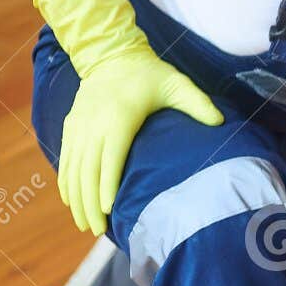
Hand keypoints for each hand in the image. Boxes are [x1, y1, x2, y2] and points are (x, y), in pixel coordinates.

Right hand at [57, 46, 220, 234]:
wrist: (112, 55)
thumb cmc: (150, 75)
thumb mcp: (177, 84)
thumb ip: (197, 103)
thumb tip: (220, 122)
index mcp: (119, 117)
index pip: (111, 156)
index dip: (107, 184)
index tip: (109, 208)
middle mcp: (93, 123)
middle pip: (88, 170)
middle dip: (90, 202)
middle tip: (98, 230)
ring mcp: (79, 126)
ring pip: (73, 168)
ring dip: (76, 198)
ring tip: (85, 224)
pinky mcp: (71, 126)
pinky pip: (65, 159)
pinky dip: (66, 181)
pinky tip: (70, 202)